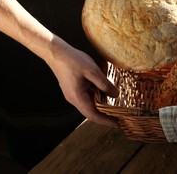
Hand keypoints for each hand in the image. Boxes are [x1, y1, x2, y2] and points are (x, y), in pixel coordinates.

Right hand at [0, 0, 119, 127]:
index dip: (106, 121)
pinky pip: (86, 98)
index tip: (118, 124)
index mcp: (78, 97)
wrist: (56, 53)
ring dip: (101, 108)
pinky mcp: (73, 90)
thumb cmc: (73, 60)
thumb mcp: (92, 71)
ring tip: (115, 108)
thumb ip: (104, 84)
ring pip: (89, 106)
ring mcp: (72, 95)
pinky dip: (96, 99)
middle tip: (120, 118)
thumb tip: (115, 95)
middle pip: (91, 113)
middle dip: (105, 117)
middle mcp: (74, 99)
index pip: (93, 115)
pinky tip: (105, 95)